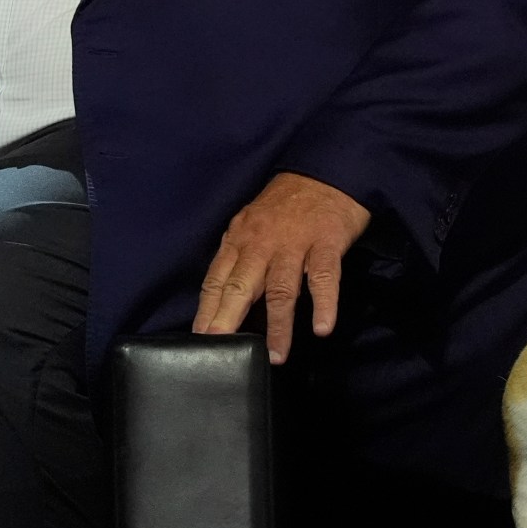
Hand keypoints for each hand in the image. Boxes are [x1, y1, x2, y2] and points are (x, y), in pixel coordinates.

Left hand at [193, 172, 371, 363]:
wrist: (326, 172)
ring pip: (281, 288)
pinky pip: (324, 277)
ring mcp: (295, 243)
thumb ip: (240, 257)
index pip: (217, 278)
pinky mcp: (326, 243)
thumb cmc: (287, 204)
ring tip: (275, 355)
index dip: (207, 309)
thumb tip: (224, 299)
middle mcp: (262, 242)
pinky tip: (322, 328)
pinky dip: (324, 304)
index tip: (200, 338)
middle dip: (228, 318)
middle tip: (220, 347)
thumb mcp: (252, 224)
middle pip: (242, 284)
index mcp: (240, 238)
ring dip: (278, 324)